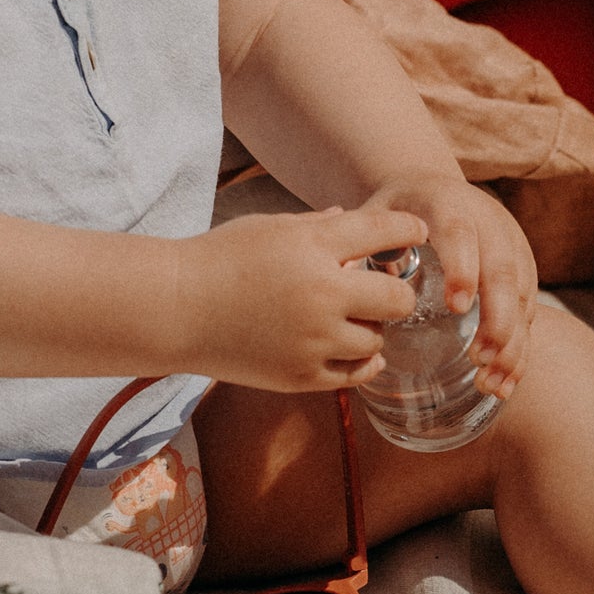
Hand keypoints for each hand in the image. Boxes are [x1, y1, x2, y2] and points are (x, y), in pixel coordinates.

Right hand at [178, 204, 425, 391]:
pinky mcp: (301, 376)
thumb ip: (318, 225)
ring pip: (378, 340)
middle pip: (397, 297)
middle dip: (398, 292)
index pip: (384, 231)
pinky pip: (356, 374)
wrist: (176, 309)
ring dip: (373, 330)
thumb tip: (351, 218)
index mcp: (313, 246)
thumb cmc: (219, 258)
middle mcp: (321, 292)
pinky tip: (353, 349)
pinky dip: (361, 361)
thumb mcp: (269, 226)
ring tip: (355, 321)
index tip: (417, 233)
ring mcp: (313, 339)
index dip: (409, 230)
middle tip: (387, 291)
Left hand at [358, 173, 538, 401]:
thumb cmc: (397, 210)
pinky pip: (529, 308)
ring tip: (492, 382)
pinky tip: (505, 381)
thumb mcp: (376, 214)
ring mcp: (509, 243)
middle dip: (497, 316)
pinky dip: (520, 348)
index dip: (462, 267)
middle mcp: (486, 221)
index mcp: (446, 203)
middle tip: (480, 358)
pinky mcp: (522, 267)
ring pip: (521, 293)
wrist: (432, 185)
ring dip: (512, 341)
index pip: (460, 232)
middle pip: (502, 268)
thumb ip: (360, 245)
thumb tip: (338, 283)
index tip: (456, 306)